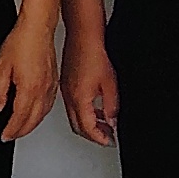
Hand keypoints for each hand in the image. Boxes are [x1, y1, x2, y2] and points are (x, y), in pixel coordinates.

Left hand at [0, 9, 61, 142]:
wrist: (38, 27)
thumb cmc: (21, 42)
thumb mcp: (1, 67)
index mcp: (29, 89)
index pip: (19, 118)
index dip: (10, 130)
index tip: (4, 136)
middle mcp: (42, 90)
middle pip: (33, 120)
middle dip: (21, 132)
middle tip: (11, 135)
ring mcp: (50, 86)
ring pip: (42, 114)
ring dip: (32, 125)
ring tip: (21, 128)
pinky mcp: (54, 81)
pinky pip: (49, 105)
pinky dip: (41, 114)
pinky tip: (36, 113)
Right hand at [64, 30, 118, 147]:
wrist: (82, 36)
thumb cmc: (94, 54)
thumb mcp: (110, 84)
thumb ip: (111, 107)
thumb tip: (112, 121)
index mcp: (79, 99)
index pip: (88, 128)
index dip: (100, 138)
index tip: (109, 141)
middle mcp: (70, 97)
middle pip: (78, 127)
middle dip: (93, 135)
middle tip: (107, 136)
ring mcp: (66, 91)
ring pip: (74, 117)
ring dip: (88, 124)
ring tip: (104, 124)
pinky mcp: (66, 85)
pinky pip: (72, 106)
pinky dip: (83, 113)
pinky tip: (95, 109)